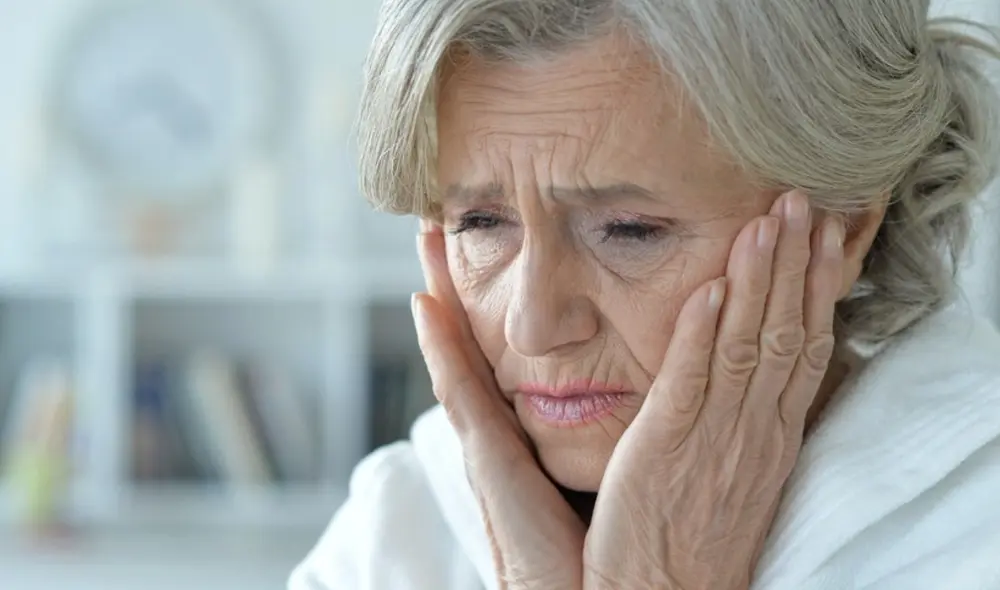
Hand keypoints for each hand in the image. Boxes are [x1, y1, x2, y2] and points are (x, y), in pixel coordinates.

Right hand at [412, 220, 585, 589]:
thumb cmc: (616, 539)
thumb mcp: (617, 463)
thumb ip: (617, 418)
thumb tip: (629, 381)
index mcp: (530, 430)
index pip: (502, 349)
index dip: (484, 299)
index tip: (473, 244)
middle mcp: (500, 431)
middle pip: (469, 341)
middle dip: (449, 281)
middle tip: (429, 223)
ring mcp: (486, 444)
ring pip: (454, 353)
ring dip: (436, 292)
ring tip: (421, 238)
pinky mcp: (487, 463)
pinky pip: (460, 394)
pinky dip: (439, 348)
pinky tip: (424, 301)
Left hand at [583, 191, 844, 589]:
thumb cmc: (696, 534)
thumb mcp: (740, 472)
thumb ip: (749, 417)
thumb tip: (757, 365)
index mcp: (773, 434)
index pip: (806, 346)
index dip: (818, 287)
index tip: (827, 234)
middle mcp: (755, 430)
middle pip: (786, 332)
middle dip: (797, 264)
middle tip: (803, 200)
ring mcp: (715, 436)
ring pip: (749, 345)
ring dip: (760, 278)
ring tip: (769, 219)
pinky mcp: (667, 444)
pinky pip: (692, 380)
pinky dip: (705, 331)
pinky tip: (713, 288)